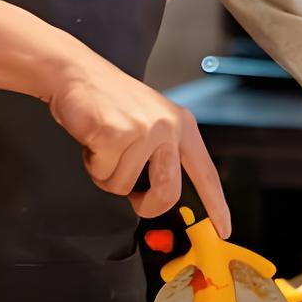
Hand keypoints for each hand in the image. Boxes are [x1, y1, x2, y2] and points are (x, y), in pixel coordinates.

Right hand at [47, 53, 231, 235]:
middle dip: (146, 204)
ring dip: (107, 173)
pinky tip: (93, 139)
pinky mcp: (115, 134)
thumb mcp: (150, 121)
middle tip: (131, 194)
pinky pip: (102, 173)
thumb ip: (163, 154)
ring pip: (124, 186)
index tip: (223, 229)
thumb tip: (163, 195)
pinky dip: (92, 163)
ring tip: (105, 144)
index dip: (216, 205)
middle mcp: (167, 127)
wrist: (78, 73)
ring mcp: (142, 130)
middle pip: (167, 193)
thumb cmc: (111, 101)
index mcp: (181, 125)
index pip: (205, 172)